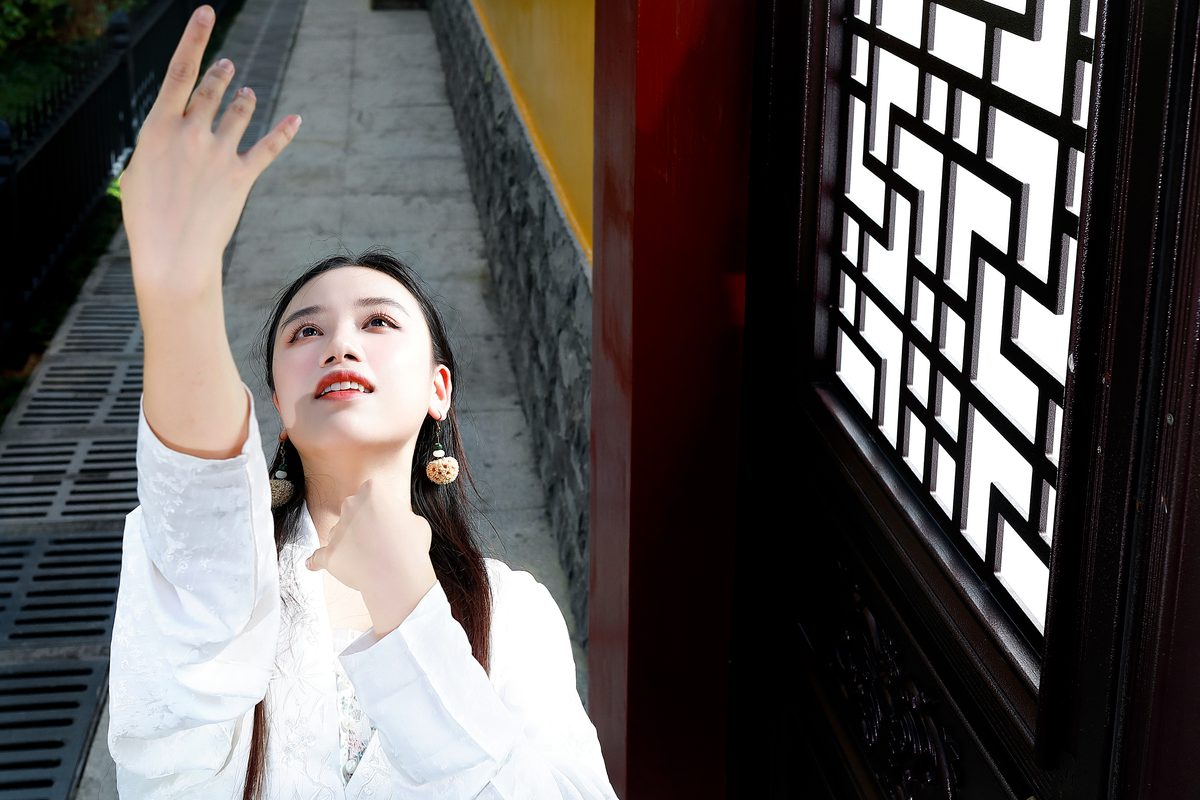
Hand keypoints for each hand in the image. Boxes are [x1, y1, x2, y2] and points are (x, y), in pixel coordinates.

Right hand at [120, 4, 300, 286]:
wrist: (173, 254)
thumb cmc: (146, 217)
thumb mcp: (139, 172)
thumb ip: (157, 144)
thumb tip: (167, 131)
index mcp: (157, 127)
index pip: (179, 71)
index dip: (194, 38)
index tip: (206, 13)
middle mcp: (191, 132)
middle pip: (211, 89)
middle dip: (220, 74)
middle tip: (227, 65)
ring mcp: (219, 153)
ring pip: (238, 113)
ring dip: (244, 101)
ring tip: (247, 94)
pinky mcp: (242, 176)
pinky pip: (268, 147)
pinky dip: (283, 131)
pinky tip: (295, 118)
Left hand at [306, 479, 437, 633]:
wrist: (398, 577)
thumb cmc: (411, 547)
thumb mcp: (415, 521)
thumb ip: (399, 517)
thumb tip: (394, 524)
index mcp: (372, 491)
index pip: (369, 492)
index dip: (377, 507)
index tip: (385, 519)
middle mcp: (350, 506)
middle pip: (350, 510)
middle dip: (360, 522)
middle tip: (377, 539)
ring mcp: (337, 530)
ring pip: (338, 533)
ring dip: (348, 543)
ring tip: (366, 560)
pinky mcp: (329, 553)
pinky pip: (317, 557)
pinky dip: (316, 561)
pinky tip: (311, 565)